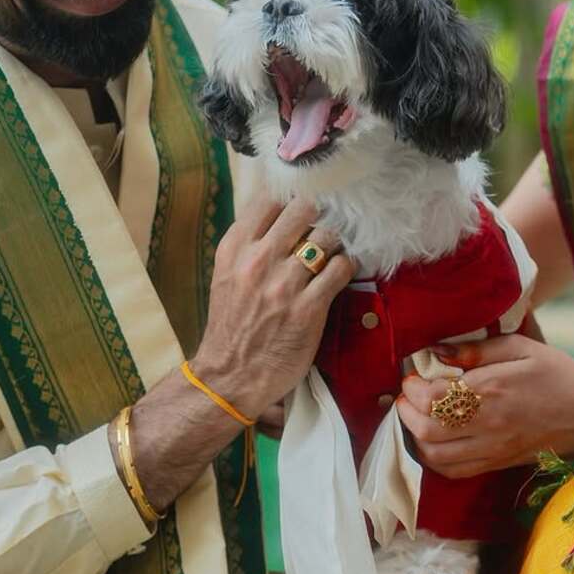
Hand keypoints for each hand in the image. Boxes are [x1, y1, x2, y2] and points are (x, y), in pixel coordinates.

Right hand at [188, 195, 355, 419]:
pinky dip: (345, 267)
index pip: (270, 199)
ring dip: (335, 242)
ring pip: (327, 237)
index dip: (292, 197)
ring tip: (333, 253)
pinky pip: (340, 269)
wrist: (230, 376)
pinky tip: (339, 274)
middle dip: (319, 214)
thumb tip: (282, 209)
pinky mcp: (308, 309)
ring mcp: (284, 284)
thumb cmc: (232, 324)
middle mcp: (258, 260)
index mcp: (234, 248)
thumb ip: (250, 242)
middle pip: (303, 208)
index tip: (304, 205)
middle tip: (326, 226)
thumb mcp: (227, 274)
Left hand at [396, 332, 573, 478]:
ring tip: (417, 417)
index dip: (413, 388)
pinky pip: (453, 471)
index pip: (434, 397)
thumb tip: (437, 352)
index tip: (412, 377)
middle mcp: (488, 424)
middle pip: (427, 430)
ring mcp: (492, 449)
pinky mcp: (496, 464)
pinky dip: (433, 458)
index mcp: (493, 390)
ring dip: (415, 436)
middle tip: (408, 397)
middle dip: (407, 412)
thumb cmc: (558, 376)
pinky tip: (434, 440)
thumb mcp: (522, 348)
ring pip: (435, 455)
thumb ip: (477, 349)